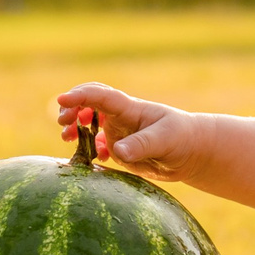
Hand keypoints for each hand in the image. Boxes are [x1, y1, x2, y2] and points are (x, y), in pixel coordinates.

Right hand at [54, 83, 210, 181]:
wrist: (192, 152)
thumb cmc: (182, 138)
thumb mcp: (165, 140)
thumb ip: (141, 145)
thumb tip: (116, 151)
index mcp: (129, 108)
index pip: (100, 96)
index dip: (80, 96)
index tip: (62, 99)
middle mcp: (119, 117)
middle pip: (88, 102)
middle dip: (71, 107)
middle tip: (64, 122)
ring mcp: (117, 132)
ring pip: (87, 122)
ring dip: (73, 126)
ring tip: (67, 138)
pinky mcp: (118, 148)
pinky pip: (94, 144)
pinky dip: (85, 147)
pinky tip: (93, 158)